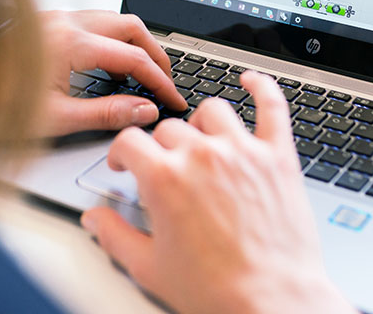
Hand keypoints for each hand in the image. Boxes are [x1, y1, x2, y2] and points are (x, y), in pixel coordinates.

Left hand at [38, 10, 187, 137]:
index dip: (160, 82)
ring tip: (142, 76)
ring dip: (133, 45)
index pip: (133, 58)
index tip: (172, 99)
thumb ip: (106, 114)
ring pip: (112, 20)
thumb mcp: (56, 118)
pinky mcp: (48, 25)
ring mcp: (55, 19)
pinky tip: (110, 68)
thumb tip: (144, 110)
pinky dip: (111, 42)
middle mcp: (64, 22)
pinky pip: (93, 24)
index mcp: (68, 41)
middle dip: (154, 55)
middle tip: (166, 83)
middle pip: (130, 26)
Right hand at [80, 72, 355, 313]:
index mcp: (165, 178)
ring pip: (214, 110)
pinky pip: (273, 107)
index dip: (121, 154)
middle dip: (160, 148)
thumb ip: (114, 236)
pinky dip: (263, 87)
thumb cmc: (216, 291)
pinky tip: (252, 81)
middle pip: (170, 129)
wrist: (272, 302)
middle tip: (165, 170)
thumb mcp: (149, 268)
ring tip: (201, 139)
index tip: (125, 165)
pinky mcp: (278, 157)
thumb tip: (94, 219)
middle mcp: (202, 155)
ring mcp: (243, 152)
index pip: (130, 140)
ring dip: (201, 123)